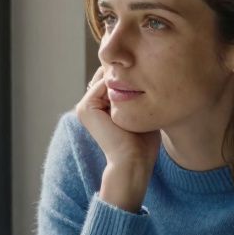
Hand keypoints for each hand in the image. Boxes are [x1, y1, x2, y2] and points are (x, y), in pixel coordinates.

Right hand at [75, 68, 159, 212]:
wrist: (134, 161)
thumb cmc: (143, 142)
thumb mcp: (141, 113)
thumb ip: (138, 96)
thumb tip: (146, 75)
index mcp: (100, 108)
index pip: (114, 79)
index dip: (131, 76)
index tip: (148, 81)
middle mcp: (90, 106)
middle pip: (108, 75)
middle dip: (126, 74)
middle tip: (146, 82)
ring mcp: (85, 106)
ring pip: (106, 76)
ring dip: (124, 79)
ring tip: (140, 91)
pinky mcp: (86, 108)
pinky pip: (102, 83)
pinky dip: (118, 86)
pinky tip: (132, 96)